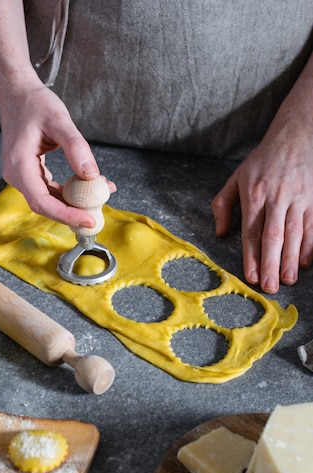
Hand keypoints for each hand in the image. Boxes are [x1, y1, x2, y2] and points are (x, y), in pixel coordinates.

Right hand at [0, 80, 114, 226]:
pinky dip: (68, 192)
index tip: (88, 220)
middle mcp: (16, 175)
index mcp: (19, 164)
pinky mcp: (29, 175)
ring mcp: (21, 176)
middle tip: (98, 214)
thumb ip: (76, 147)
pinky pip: (49, 191)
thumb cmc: (35, 103)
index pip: (41, 202)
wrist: (17, 94)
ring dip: (73, 202)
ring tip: (99, 194)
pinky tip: (88, 186)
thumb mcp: (59, 120)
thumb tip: (91, 174)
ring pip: (48, 200)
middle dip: (72, 213)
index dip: (66, 215)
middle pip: (45, 206)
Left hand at [211, 118, 312, 293]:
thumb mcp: (236, 178)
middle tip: (270, 287)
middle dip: (271, 263)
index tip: (251, 276)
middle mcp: (277, 198)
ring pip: (295, 234)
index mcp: (254, 195)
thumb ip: (223, 205)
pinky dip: (310, 246)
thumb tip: (219, 233)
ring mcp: (298, 199)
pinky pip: (312, 226)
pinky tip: (304, 263)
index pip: (252, 231)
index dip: (251, 255)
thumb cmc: (263, 160)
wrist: (296, 134)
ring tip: (287, 280)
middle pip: (274, 236)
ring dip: (291, 259)